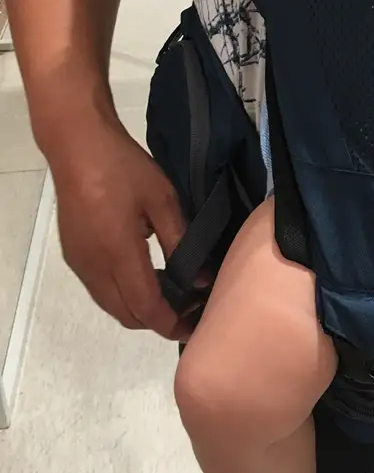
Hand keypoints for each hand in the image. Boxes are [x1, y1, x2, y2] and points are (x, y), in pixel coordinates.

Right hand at [50, 120, 189, 339]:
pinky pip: (100, 290)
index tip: (195, 326)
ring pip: (111, 305)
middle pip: (126, 315)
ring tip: (173, 295)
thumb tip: (199, 279)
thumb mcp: (163, 200)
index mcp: (119, 254)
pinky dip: (124, 295)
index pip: (146, 308)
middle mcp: (94, 267)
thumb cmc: (124, 169)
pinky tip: (147, 277)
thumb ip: (181, 241)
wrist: (77, 146)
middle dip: (158, 321)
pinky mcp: (74, 255)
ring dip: (140, 309)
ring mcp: (80, 263)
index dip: (170, 324)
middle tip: (188, 309)